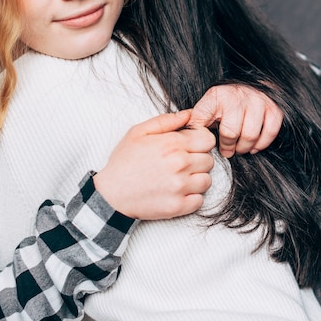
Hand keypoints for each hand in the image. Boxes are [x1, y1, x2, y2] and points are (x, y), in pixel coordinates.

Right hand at [93, 110, 215, 219]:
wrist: (110, 194)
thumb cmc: (124, 162)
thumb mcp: (138, 132)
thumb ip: (166, 121)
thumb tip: (189, 114)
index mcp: (172, 144)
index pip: (208, 140)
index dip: (200, 141)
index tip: (191, 146)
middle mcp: (180, 165)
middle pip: (209, 160)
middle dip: (198, 159)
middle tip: (180, 162)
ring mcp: (180, 188)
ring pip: (206, 180)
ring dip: (196, 178)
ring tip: (179, 177)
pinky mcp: (178, 207)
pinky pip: (199, 200)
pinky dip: (191, 197)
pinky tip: (177, 191)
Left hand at [189, 85, 282, 157]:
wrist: (252, 82)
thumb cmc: (227, 100)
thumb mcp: (207, 105)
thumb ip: (197, 119)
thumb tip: (184, 134)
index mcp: (216, 97)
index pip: (202, 119)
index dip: (203, 137)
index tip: (207, 143)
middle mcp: (236, 97)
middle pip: (230, 132)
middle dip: (228, 147)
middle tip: (227, 151)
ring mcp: (256, 102)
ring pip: (250, 135)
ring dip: (244, 147)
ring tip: (239, 148)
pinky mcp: (272, 108)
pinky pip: (270, 132)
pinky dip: (262, 144)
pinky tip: (254, 146)